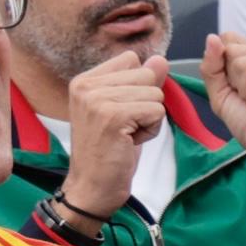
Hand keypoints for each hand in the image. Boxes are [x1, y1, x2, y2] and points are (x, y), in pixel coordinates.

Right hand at [54, 48, 169, 219]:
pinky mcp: (112, 115)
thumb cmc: (109, 151)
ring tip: (126, 135)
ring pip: (154, 93)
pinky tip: (130, 142)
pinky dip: (151, 130)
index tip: (121, 112)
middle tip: (124, 128)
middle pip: (146, 74)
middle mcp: (86, 85)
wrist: (92, 187)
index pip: (131, 60)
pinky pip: (156, 110)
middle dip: (146, 103)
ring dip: (149, 119)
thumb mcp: (126, 110)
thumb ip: (142, 82)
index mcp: (85, 80)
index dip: (138, 87)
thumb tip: (161, 59)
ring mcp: (97, 99)